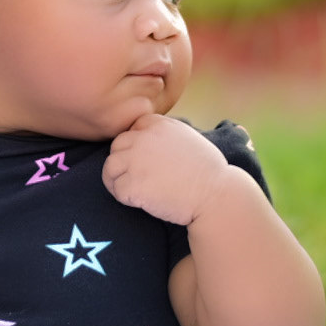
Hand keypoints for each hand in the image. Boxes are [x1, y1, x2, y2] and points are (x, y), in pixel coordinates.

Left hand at [102, 113, 235, 225]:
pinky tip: (139, 201)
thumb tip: (146, 140)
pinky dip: (124, 197)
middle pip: (117, 146)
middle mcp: (143, 138)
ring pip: (110, 167)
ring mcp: (135, 161)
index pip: (132, 129)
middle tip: (138, 177)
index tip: (147, 161)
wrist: (215, 195)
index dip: (137, 146)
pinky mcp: (132, 185)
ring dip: (117, 179)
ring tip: (133, 190)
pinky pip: (116, 189)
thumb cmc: (206, 171)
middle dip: (124, 161)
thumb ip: (164, 134)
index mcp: (158, 124)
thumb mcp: (187, 138)